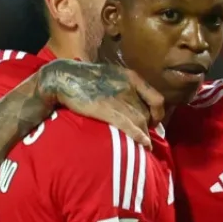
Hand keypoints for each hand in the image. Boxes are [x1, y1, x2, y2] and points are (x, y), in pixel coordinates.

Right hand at [38, 60, 163, 147]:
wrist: (65, 78)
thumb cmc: (87, 77)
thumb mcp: (113, 75)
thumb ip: (127, 87)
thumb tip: (137, 103)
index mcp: (132, 78)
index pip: (157, 99)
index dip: (158, 113)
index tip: (153, 121)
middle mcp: (130, 88)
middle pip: (147, 113)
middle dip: (147, 127)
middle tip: (144, 136)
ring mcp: (120, 100)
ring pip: (140, 122)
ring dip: (144, 136)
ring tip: (145, 146)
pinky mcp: (108, 111)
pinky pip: (130, 126)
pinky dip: (139, 136)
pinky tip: (144, 144)